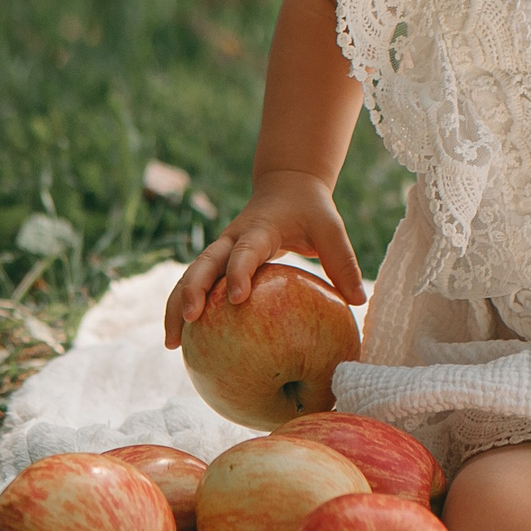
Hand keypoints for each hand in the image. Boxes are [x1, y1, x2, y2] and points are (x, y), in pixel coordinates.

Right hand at [162, 170, 364, 347]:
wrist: (286, 186)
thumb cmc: (311, 211)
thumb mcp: (331, 229)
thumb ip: (343, 262)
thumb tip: (359, 302)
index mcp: (259, 229)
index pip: (246, 250)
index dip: (239, 271)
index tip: (238, 298)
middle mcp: (232, 239)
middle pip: (204, 264)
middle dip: (193, 290)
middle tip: (190, 320)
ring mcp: (220, 251)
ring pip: (190, 277)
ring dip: (177, 306)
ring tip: (171, 344)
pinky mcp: (216, 263)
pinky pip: (195, 286)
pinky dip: (183, 309)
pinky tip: (180, 344)